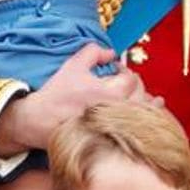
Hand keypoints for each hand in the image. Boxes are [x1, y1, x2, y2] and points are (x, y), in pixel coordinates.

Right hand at [0, 45, 150, 155]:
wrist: (39, 121)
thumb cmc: (56, 95)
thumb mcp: (73, 66)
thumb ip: (94, 52)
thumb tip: (111, 53)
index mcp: (112, 92)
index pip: (130, 78)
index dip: (123, 70)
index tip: (116, 70)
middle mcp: (119, 110)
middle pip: (141, 94)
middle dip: (136, 84)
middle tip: (126, 81)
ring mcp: (118, 125)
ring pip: (144, 114)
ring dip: (147, 103)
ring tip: (150, 98)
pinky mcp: (114, 137)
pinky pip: (137, 128)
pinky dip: (145, 120)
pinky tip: (148, 115)